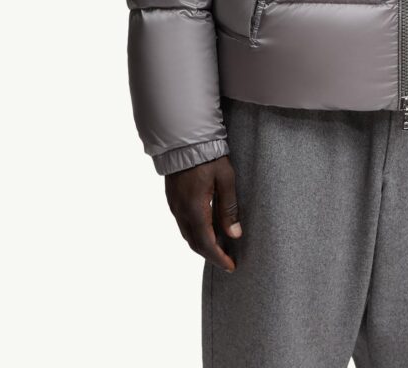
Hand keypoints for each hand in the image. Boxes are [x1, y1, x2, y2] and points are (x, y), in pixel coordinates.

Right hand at [164, 155, 242, 272]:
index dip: (219, 258)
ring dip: (202, 245)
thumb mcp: (225, 180)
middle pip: (195, 243)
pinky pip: (183, 224)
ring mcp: (174, 206)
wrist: (184, 139)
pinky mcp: (172, 199)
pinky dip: (195, 233)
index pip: (207, 243)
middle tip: (226, 261)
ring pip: (187, 235)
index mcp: (195, 209)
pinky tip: (206, 229)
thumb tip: (235, 235)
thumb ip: (229, 208)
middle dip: (211, 255)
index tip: (231, 267)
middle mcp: (181, 212)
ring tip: (219, 248)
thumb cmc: (208, 156)